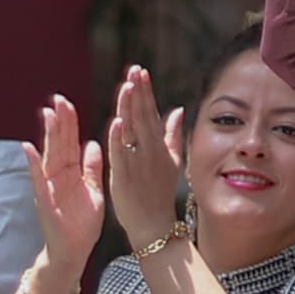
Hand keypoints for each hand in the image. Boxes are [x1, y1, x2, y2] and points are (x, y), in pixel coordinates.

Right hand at [25, 96, 108, 279]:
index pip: (70, 142)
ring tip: (47, 114)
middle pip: (59, 143)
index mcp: (72, 172)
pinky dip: (33, 164)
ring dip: (48, 135)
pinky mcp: (45, 200)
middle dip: (59, 122)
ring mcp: (50, 186)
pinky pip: (38, 179)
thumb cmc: (82, 224)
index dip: (69, 123)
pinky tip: (28, 148)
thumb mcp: (93, 190)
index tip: (68, 103)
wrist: (74, 251)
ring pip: (49, 156)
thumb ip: (92, 168)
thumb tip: (93, 144)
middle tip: (58, 99)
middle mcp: (58, 176)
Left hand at [106, 67, 190, 252]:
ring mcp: (138, 163)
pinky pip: (121, 154)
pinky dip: (120, 139)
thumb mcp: (172, 160)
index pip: (151, 112)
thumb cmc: (159, 192)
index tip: (141, 71)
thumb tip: (177, 109)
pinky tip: (117, 122)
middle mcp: (150, 150)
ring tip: (126, 86)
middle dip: (138, 92)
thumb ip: (172, 134)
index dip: (146, 92)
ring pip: (133, 130)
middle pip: (143, 116)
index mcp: (158, 145)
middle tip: (134, 69)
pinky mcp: (125, 176)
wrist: (154, 223)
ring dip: (129, 108)